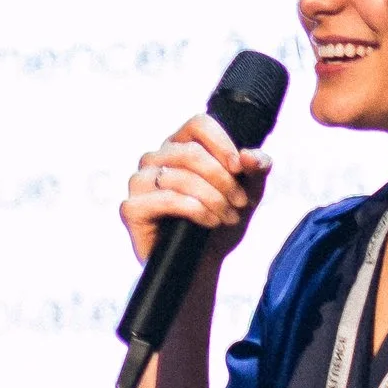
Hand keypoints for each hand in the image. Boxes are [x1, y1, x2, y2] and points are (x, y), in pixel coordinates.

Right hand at [120, 112, 269, 269]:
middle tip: (240, 203)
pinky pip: (166, 199)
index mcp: (179, 146)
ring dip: (213, 198)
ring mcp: (139, 182)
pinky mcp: (131, 208)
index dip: (222, 143)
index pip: (198, 124)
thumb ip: (256, 169)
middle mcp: (155, 159)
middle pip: (192, 153)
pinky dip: (195, 210)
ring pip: (180, 177)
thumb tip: (250, 156)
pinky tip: (209, 221)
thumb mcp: (247, 193)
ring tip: (228, 217)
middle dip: (223, 180)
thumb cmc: (220, 222)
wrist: (202, 263)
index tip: (240, 168)